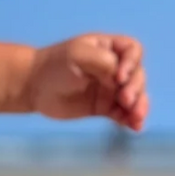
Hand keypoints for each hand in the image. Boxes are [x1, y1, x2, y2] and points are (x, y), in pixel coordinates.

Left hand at [26, 33, 147, 130]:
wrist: (34, 87)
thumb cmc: (55, 65)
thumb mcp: (78, 55)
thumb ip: (103, 62)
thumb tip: (122, 79)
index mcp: (108, 48)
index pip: (133, 50)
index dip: (132, 63)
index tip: (119, 77)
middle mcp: (113, 67)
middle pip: (137, 75)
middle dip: (136, 88)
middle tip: (124, 100)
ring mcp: (110, 88)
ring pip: (135, 97)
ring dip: (139, 107)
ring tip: (136, 118)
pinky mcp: (104, 108)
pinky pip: (123, 114)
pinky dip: (131, 120)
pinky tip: (134, 127)